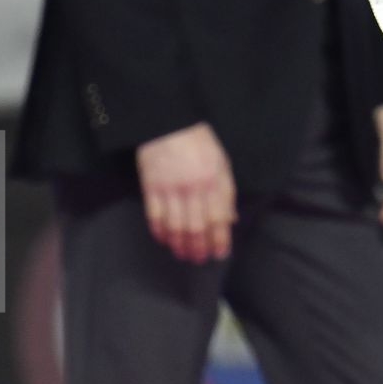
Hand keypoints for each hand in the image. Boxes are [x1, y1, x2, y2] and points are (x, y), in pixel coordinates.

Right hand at [134, 121, 236, 263]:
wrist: (170, 123)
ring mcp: (171, 188)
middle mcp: (194, 187)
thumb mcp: (222, 163)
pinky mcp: (152, 187)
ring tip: (183, 254)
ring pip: (176, 225)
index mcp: (214, 180)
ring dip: (180, 244)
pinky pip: (155, 216)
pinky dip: (160, 231)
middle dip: (199, 247)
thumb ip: (226, 192)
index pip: (219, 217)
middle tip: (199, 260)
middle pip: (197, 226)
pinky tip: (164, 240)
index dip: (219, 239)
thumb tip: (230, 220)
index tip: (219, 254)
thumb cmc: (199, 143)